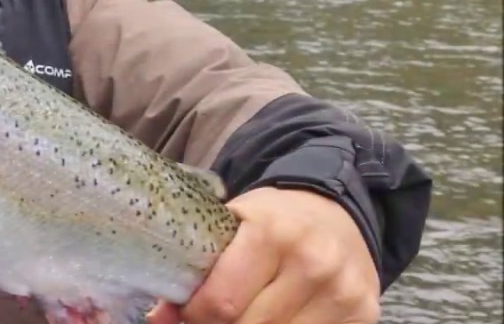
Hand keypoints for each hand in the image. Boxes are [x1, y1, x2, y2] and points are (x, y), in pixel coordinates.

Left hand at [148, 187, 379, 323]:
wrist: (336, 213)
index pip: (221, 303)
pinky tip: (273, 317)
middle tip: (210, 317)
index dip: (194, 316)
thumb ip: (198, 267)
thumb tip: (160, 316)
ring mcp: (342, 293)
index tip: (184, 312)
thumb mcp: (231, 226)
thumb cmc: (273, 221)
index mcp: (271, 233)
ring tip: (241, 315)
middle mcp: (312, 263)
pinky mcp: (365, 315)